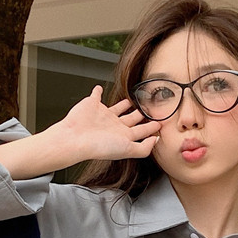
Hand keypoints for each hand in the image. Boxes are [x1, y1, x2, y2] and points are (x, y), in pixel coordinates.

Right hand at [0, 87, 160, 178]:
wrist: (76, 139)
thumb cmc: (98, 146)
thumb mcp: (128, 149)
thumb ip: (144, 148)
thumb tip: (156, 141)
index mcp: (123, 136)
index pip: (142, 131)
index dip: (152, 127)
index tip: (160, 123)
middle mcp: (114, 126)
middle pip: (133, 119)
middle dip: (142, 114)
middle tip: (151, 108)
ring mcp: (103, 115)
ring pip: (118, 108)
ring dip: (125, 103)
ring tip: (133, 99)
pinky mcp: (93, 104)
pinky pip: (97, 96)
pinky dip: (98, 91)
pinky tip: (101, 88)